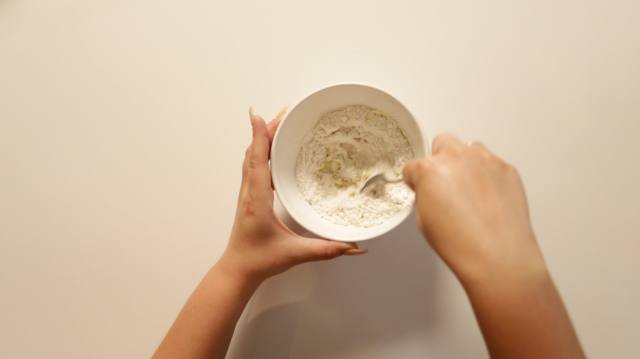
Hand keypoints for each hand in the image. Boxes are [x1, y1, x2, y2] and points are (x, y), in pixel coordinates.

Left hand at [217, 106, 366, 284]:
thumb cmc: (260, 261)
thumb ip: (326, 250)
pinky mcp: (250, 196)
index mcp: (257, 201)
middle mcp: (249, 193)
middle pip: (254, 152)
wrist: (239, 270)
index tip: (260, 116)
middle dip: (268, 128)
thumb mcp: (295, 254)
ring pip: (251, 157)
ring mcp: (247, 194)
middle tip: (286, 111)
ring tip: (280, 120)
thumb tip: (354, 246)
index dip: (259, 138)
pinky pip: (253, 165)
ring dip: (263, 136)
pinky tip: (271, 146)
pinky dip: (260, 149)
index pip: (257, 163)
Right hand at [402, 133, 544, 282]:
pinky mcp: (507, 169)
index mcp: (430, 170)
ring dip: (466, 163)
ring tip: (469, 191)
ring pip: (470, 148)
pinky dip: (488, 175)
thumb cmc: (461, 244)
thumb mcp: (424, 221)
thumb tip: (430, 191)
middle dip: (440, 159)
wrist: (498, 257)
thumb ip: (425, 195)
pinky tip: (487, 199)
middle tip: (444, 182)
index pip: (413, 165)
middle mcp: (458, 158)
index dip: (415, 179)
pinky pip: (492, 163)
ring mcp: (486, 161)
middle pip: (443, 142)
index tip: (420, 187)